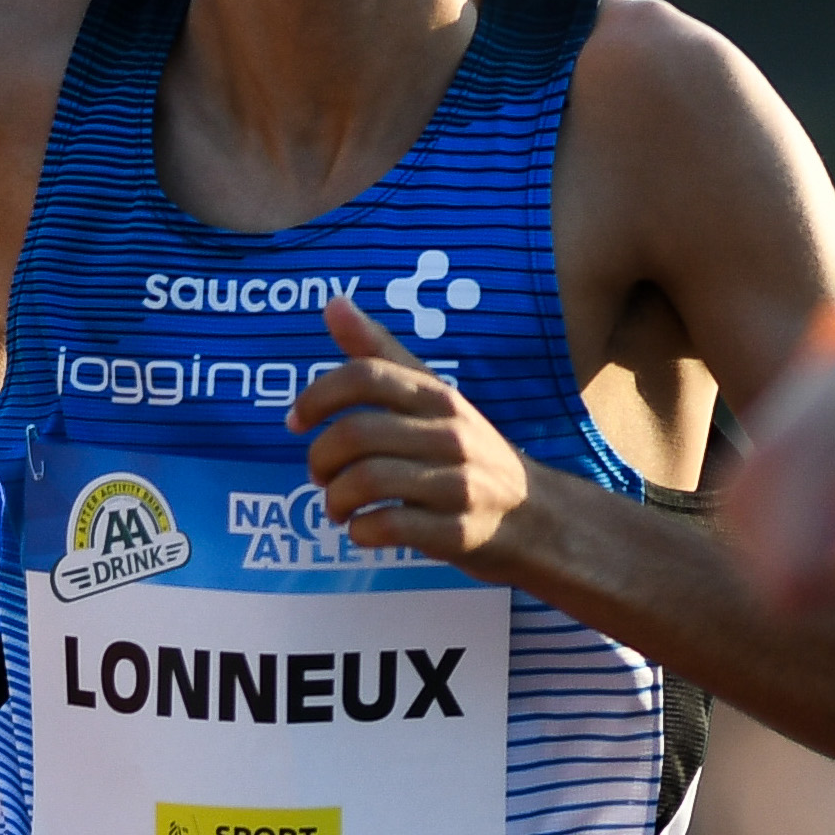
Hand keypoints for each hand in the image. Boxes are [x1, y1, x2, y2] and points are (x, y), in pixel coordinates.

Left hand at [291, 295, 532, 563]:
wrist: (539, 518)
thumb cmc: (471, 454)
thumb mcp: (434, 398)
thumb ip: (381, 354)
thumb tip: (332, 303)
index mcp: (438, 397)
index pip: (366, 375)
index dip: (317, 396)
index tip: (295, 421)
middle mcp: (450, 434)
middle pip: (356, 434)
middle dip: (320, 458)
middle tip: (319, 475)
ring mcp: (457, 484)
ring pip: (367, 481)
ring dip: (335, 499)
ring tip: (337, 507)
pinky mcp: (458, 531)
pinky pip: (390, 526)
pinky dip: (362, 531)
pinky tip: (363, 530)